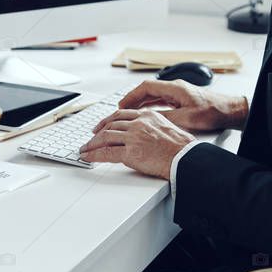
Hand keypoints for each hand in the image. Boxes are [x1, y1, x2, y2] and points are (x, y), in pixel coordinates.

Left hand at [79, 109, 194, 178]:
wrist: (185, 158)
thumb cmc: (181, 147)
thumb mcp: (166, 126)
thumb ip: (150, 126)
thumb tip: (140, 133)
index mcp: (147, 115)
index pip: (120, 114)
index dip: (107, 120)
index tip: (101, 125)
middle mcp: (138, 123)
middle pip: (110, 124)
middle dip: (97, 132)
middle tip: (90, 138)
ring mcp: (133, 137)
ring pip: (105, 137)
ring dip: (92, 144)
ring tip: (86, 149)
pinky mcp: (131, 152)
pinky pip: (107, 152)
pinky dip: (94, 155)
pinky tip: (88, 157)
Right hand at [111, 79, 248, 132]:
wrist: (230, 111)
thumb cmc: (213, 112)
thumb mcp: (187, 118)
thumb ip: (166, 118)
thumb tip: (148, 120)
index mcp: (175, 88)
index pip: (146, 87)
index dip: (131, 96)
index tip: (121, 105)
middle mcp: (175, 88)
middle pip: (148, 90)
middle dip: (132, 100)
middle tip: (121, 111)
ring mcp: (178, 93)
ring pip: (154, 95)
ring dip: (141, 103)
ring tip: (129, 113)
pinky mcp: (182, 99)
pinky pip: (161, 100)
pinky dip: (150, 106)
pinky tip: (146, 113)